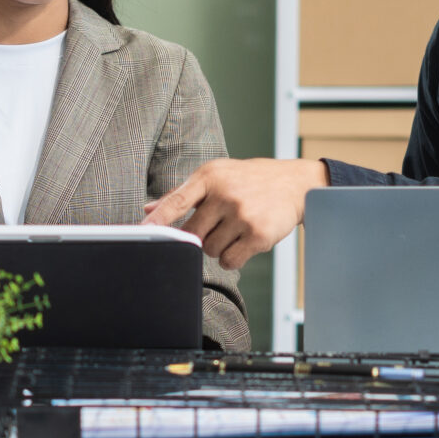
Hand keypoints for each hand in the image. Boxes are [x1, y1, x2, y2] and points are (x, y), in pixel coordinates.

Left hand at [144, 157, 328, 271]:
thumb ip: (182, 194)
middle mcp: (225, 194)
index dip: (159, 220)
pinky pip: (229, 261)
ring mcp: (242, 214)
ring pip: (209, 250)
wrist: (296, 184)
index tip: (142, 232)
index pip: (177, 201)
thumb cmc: (250, 180)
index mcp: (210, 177)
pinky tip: (243, 242)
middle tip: (216, 226)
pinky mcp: (258, 234)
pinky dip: (232, 258)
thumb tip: (148, 211)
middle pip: (191, 234)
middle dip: (199, 237)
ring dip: (218, 247)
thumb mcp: (217, 176)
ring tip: (235, 230)